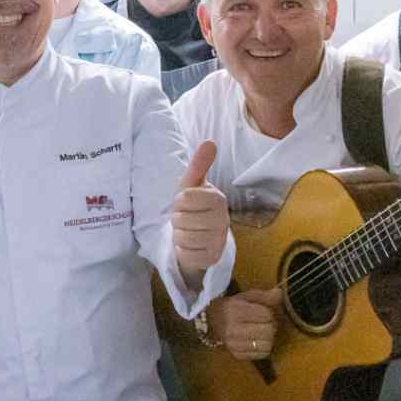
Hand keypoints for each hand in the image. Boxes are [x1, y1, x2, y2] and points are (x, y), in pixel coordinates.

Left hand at [170, 140, 227, 275]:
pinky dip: (182, 250)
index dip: (178, 201)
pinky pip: (186, 254)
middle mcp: (223, 219)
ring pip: (183, 238)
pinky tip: (190, 245)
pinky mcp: (212, 258)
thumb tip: (210, 142)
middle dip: (177, 220)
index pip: (184, 198)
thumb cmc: (192, 207)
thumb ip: (199, 165)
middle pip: (181, 219)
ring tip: (187, 231)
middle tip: (185, 219)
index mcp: (218, 198)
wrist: (198, 236)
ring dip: (178, 235)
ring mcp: (219, 240)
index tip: (185, 203)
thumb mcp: (191, 185)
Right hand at [206, 289, 281, 358]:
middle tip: (266, 323)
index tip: (265, 313)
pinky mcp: (237, 355)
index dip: (269, 313)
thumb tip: (280, 293)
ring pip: (267, 344)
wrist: (212, 322)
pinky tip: (258, 341)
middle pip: (268, 330)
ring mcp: (233, 344)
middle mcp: (232, 328)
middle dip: (271, 325)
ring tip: (262, 332)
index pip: (266, 314)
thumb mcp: (246, 297)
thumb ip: (265, 295)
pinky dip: (264, 348)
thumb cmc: (233, 307)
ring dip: (269, 338)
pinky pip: (262, 355)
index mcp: (234, 310)